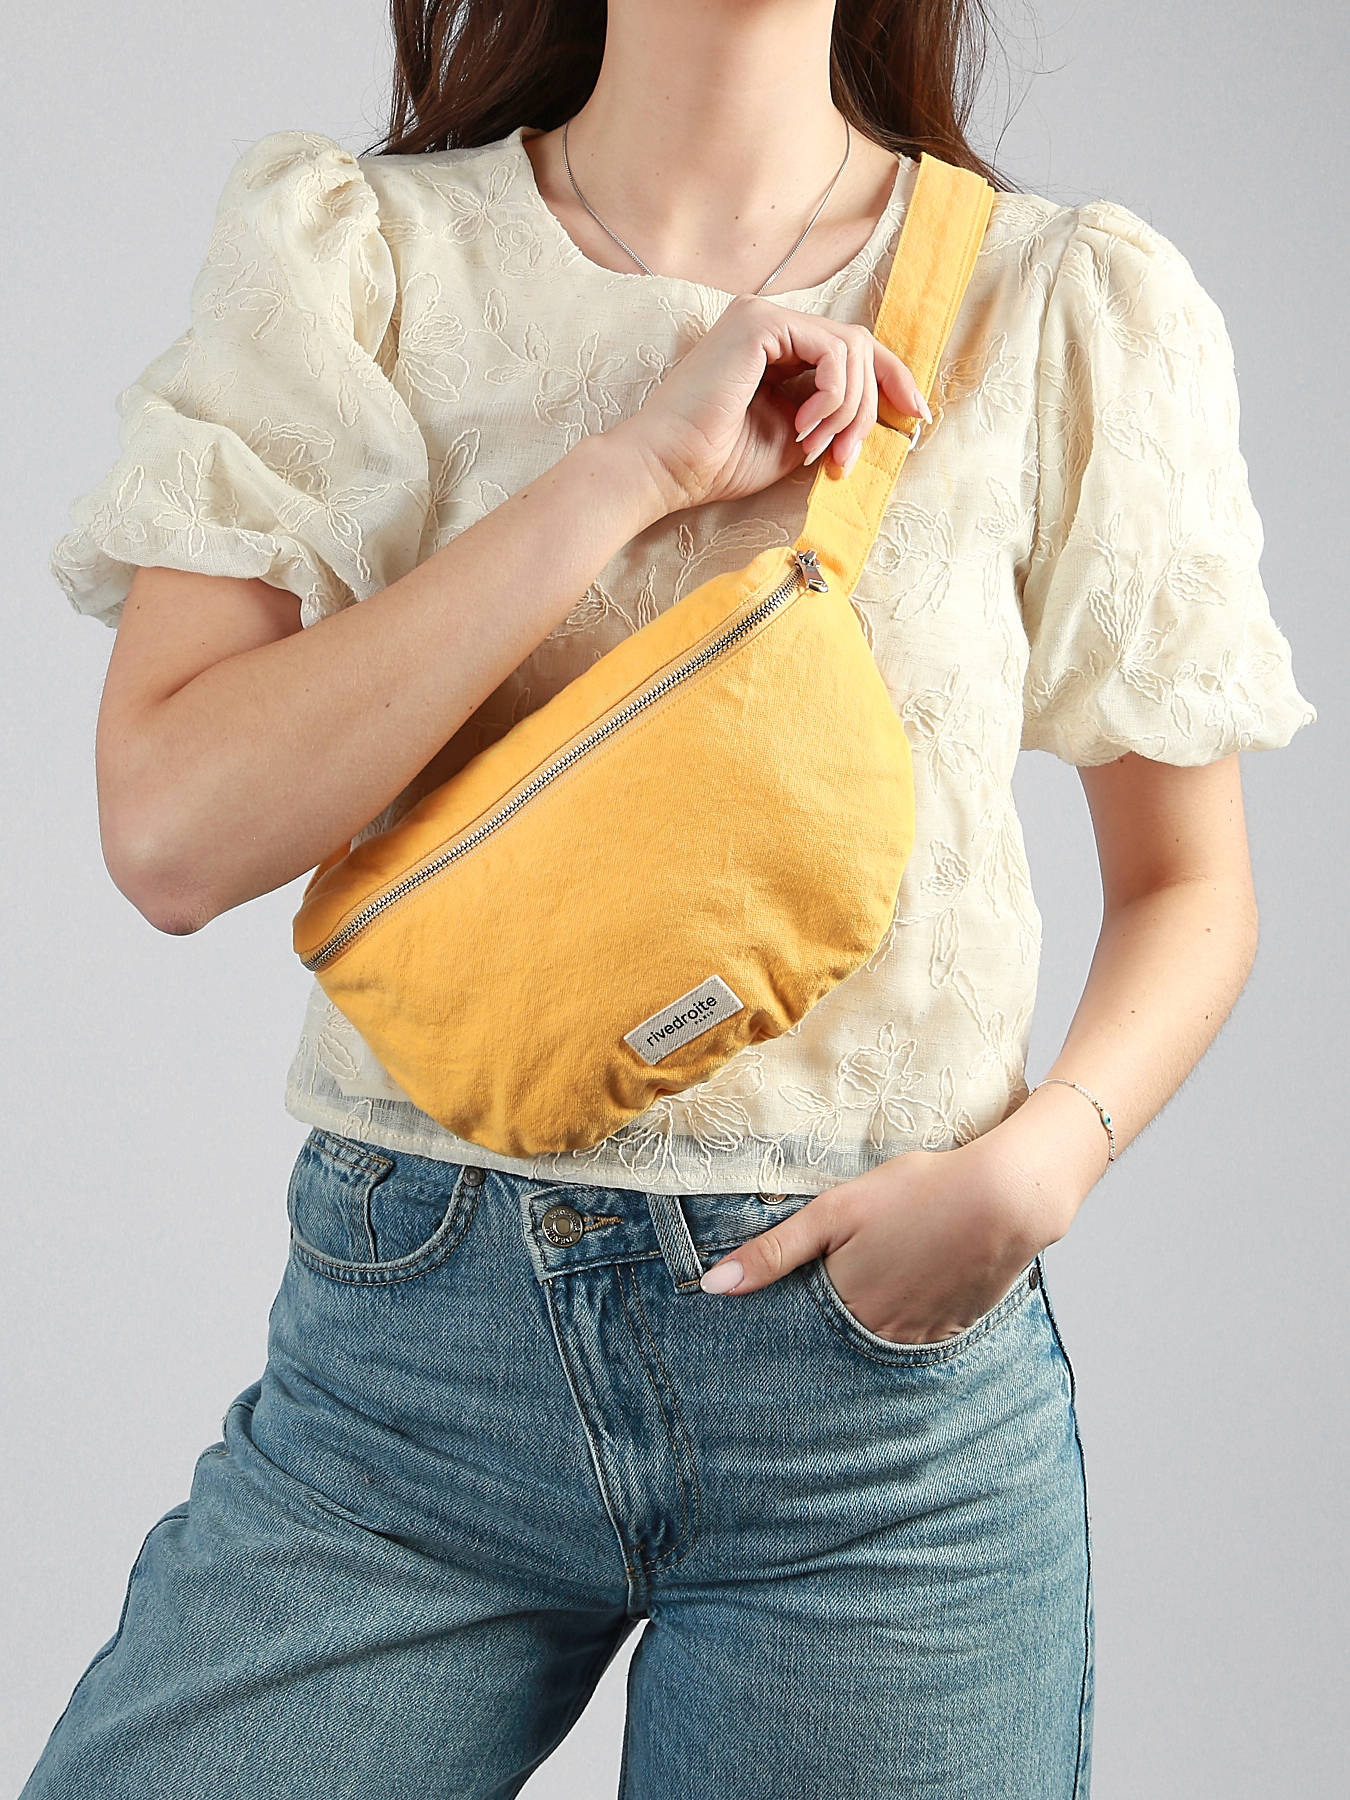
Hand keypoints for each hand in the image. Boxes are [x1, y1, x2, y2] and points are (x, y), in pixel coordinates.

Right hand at [619, 293, 930, 514]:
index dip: (892, 379)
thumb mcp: (796, 439)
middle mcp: (770, 323)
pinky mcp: (760, 324)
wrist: (667, 470)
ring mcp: (764, 317)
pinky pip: (832, 351)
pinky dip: (833, 396)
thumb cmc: (717, 462)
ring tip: (815, 448)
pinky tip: (804, 427)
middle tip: (843, 459)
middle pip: (859, 348)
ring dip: (848, 411)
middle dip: (868, 409)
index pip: (851, 350)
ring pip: (852, 350)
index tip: (918, 417)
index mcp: (775, 347)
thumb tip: (882, 410)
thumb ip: (833, 416)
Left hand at [699, 1140, 1067, 1344]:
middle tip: (820, 1302)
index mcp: (844, 1307)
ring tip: (865, 1292)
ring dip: (862, 1329)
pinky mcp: (953, 1330)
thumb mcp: (835, 1211)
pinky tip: (904, 1293)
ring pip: (874, 1344)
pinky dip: (901, 1324)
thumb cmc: (916, 1193)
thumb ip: (773, 1251)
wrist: (1005, 1198)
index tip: (764, 1321)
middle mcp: (880, 1335)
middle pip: (835, 1343)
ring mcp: (920, 1337)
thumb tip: (712, 1286)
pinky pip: (914, 1340)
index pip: (798, 1332)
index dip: (783, 1320)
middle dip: (820, 1331)